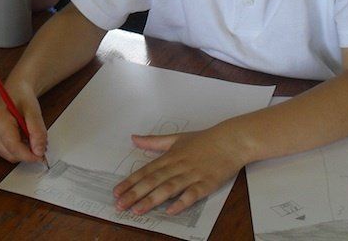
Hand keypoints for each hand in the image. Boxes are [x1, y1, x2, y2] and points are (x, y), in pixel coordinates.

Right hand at [0, 84, 47, 164]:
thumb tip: (39, 151)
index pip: (14, 147)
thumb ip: (37, 131)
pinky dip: (17, 149)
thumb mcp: (34, 110)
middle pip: (11, 154)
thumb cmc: (23, 96)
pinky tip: (21, 137)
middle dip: (27, 152)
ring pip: (9, 156)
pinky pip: (6, 152)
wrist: (15, 89)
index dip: (29, 155)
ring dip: (23, 151)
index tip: (42, 156)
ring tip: (30, 136)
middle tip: (40, 142)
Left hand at [113, 125, 243, 215]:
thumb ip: (154, 141)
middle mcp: (178, 166)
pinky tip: (170, 210)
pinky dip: (181, 202)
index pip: (146, 171)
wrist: (230, 141)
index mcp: (170, 156)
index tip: (117, 192)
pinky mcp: (207, 184)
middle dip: (135, 194)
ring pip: (168, 189)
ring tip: (137, 210)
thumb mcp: (176, 138)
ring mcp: (192, 175)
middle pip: (153, 181)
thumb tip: (134, 138)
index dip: (130, 182)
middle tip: (120, 205)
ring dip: (152, 200)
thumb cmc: (203, 140)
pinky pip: (192, 195)